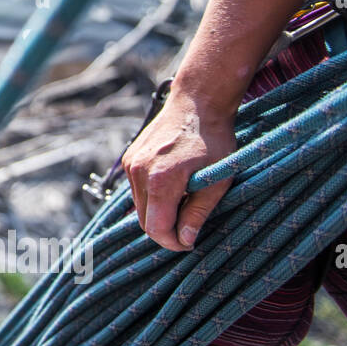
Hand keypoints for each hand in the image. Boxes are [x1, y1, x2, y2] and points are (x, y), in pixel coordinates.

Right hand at [120, 87, 237, 250]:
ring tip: (185, 201)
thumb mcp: (217, 180)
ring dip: (159, 213)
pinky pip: (137, 190)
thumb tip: (186, 240)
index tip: (190, 242)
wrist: (197, 103)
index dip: (173, 242)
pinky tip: (174, 186)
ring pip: (139, 207)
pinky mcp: (129, 159)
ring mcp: (130, 164)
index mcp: (161, 179)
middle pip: (145, 221)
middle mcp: (139, 172)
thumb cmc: (214, 140)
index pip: (157, 228)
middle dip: (166, 229)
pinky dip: (152, 197)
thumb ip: (198, 212)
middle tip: (190, 226)